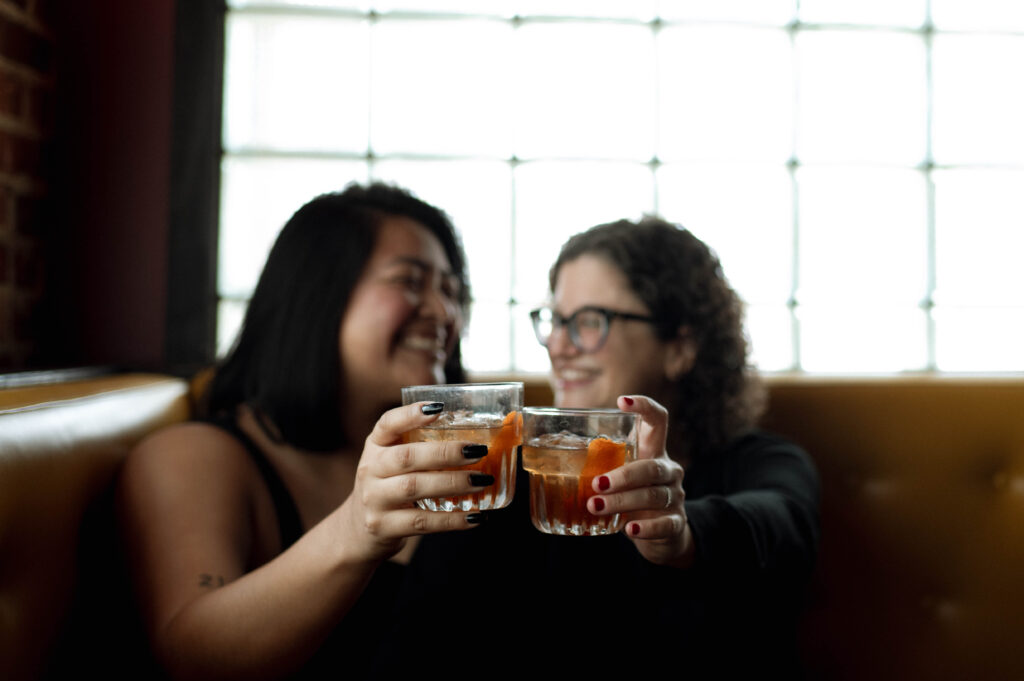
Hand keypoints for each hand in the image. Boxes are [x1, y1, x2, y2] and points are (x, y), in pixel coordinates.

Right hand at [335, 402, 489, 563]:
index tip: (438, 408)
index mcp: (375, 446)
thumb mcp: (391, 463)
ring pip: (414, 488)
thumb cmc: (387, 489)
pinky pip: (422, 522)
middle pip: (407, 457)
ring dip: (452, 483)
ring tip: (481, 481)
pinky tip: (475, 516)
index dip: (411, 415)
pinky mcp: (383, 527)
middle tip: (477, 451)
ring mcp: (374, 500)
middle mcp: (370, 470)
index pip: (388, 424)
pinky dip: (452, 520)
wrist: (356, 532)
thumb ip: (420, 449)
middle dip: (445, 453)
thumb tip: (474, 439)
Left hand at [587, 395, 694, 567]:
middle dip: (623, 475)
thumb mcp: (618, 476)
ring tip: (595, 506)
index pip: (658, 421)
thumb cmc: (631, 496)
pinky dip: (646, 527)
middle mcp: (667, 470)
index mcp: (652, 451)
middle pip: (652, 466)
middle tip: (596, 483)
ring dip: (623, 500)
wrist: (662, 533)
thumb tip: (539, 451)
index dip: (645, 406)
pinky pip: (665, 524)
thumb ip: (594, 464)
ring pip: (654, 495)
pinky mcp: (676, 523)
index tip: (621, 401)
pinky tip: (629, 529)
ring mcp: (674, 496)